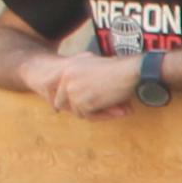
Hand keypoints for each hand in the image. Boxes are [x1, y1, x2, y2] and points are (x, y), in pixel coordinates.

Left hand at [31, 52, 145, 117]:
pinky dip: (102, 116)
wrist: (129, 71)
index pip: (52, 86)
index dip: (58, 98)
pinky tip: (117, 112)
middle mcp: (66, 78)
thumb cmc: (118, 69)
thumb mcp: (93, 66)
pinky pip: (89, 116)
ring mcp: (73, 90)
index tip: (60, 108)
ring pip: (77, 111)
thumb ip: (80, 78)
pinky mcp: (82, 102)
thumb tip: (73, 96)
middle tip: (95, 113)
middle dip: (76, 109)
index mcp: (67, 68)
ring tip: (114, 110)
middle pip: (60, 102)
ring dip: (94, 113)